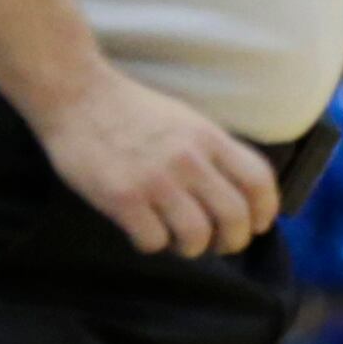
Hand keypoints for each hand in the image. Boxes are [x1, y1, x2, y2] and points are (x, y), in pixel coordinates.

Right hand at [32, 65, 280, 256]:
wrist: (76, 95)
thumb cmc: (132, 111)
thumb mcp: (187, 120)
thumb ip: (213, 153)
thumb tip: (238, 194)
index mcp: (209, 138)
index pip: (258, 181)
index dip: (266, 210)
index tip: (259, 225)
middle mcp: (189, 160)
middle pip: (235, 216)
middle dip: (233, 241)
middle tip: (219, 244)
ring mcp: (156, 180)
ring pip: (197, 236)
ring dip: (193, 248)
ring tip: (180, 242)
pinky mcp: (122, 198)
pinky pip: (153, 241)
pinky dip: (153, 245)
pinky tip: (144, 233)